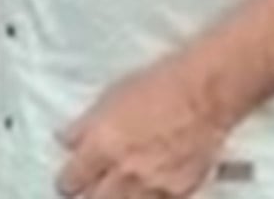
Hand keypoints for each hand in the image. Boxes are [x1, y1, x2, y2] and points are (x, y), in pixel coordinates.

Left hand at [55, 54, 234, 198]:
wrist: (206, 94)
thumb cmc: (159, 85)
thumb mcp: (110, 97)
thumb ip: (84, 127)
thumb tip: (66, 141)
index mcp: (101, 146)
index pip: (69, 180)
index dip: (67, 181)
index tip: (69, 180)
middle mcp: (123, 172)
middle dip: (88, 196)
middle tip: (92, 188)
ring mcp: (152, 186)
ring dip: (117, 198)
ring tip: (122, 186)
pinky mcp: (178, 193)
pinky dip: (149, 198)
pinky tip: (148, 189)